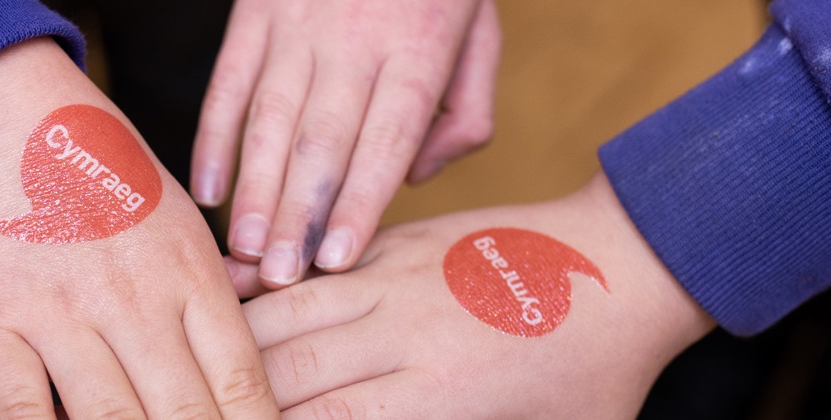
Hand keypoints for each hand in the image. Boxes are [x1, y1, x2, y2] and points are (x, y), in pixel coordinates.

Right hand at [0, 39, 276, 418]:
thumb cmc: (104, 175)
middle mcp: (134, 299)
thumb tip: (258, 356)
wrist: (8, 114)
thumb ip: (216, 293)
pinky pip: (21, 407)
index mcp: (191, 276)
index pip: (243, 384)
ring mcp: (61, 312)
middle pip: (185, 414)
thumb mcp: (180, 222)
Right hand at [192, 0, 502, 287]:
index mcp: (418, 51)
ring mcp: (298, 26)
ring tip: (244, 247)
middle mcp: (355, 41)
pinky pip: (228, 83)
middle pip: (322, 141)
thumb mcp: (480, 34)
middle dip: (297, 215)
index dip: (358, 203)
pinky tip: (208, 188)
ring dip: (254, 188)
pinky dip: (213, 136)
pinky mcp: (256, 13)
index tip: (336, 259)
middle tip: (279, 276)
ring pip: (269, 118)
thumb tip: (414, 179)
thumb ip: (465, 114)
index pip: (385, 142)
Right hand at [231, 174, 712, 417]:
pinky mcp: (394, 241)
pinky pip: (309, 268)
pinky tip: (223, 307)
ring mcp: (394, 276)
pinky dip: (258, 290)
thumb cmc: (598, 373)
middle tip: (207, 412)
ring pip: (280, 309)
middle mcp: (404, 329)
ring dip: (232, 347)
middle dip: (235, 400)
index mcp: (441, 389)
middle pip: (282, 368)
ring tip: (200, 375)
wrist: (630, 264)